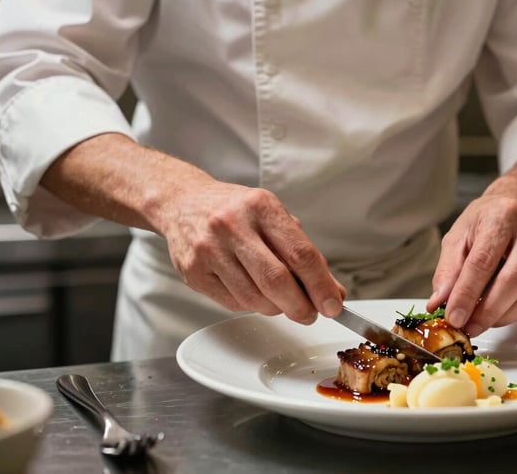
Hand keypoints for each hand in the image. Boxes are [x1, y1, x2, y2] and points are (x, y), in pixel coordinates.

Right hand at [162, 181, 345, 323]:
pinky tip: (255, 293)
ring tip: (282, 302)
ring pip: (255, 298)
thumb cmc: (236, 211)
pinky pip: (233, 303)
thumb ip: (304, 254)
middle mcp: (232, 225)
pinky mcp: (193, 272)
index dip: (321, 286)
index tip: (333, 305)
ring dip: (277, 309)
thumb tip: (332, 291)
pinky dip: (252, 306)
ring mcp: (209, 249)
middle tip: (311, 314)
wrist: (183, 202)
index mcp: (261, 207)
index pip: (300, 253)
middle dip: (301, 306)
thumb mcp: (273, 218)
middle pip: (277, 280)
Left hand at [427, 152, 516, 336]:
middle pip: (512, 281)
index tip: (454, 317)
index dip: (467, 294)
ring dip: (504, 317)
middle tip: (469, 326)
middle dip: (487, 311)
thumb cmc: (487, 220)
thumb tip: (439, 302)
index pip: (483, 262)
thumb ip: (448, 270)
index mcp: (503, 215)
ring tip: (482, 321)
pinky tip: (502, 312)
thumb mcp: (459, 236)